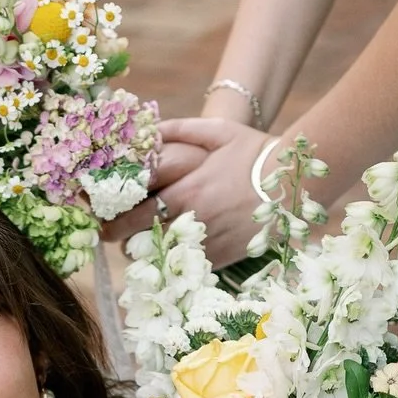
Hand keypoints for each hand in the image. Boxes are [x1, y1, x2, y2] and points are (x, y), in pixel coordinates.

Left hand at [105, 119, 275, 263]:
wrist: (297, 183)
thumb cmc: (257, 153)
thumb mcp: (219, 132)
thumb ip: (179, 130)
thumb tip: (148, 129)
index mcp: (185, 193)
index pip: (132, 216)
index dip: (110, 222)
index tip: (100, 221)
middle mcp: (192, 223)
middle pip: (140, 243)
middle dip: (122, 241)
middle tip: (113, 235)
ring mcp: (207, 245)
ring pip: (160, 260)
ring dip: (146, 253)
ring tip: (140, 242)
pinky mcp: (223, 260)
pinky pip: (187, 267)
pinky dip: (174, 262)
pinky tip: (170, 252)